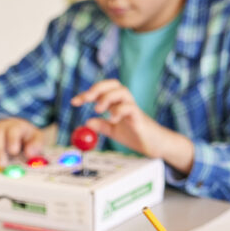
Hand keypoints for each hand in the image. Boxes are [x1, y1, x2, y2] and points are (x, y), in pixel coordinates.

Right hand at [0, 118, 47, 165]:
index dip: (12, 140)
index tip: (13, 152)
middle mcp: (3, 126)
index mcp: (17, 126)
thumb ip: (36, 146)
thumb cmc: (27, 138)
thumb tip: (30, 153)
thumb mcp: (37, 140)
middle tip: (1, 164)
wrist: (19, 133)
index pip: (13, 130)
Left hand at [72, 79, 193, 173]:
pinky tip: (112, 119)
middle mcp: (126, 103)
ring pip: (122, 91)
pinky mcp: (140, 118)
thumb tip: (87, 122)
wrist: (155, 146)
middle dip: (97, 88)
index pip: (102, 91)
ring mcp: (133, 109)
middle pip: (113, 84)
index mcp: (118, 104)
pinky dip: (119, 110)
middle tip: (85, 99)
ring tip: (98, 109)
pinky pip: (130, 107)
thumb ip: (102, 126)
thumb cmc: (137, 135)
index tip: (74, 102)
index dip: (87, 94)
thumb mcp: (114, 131)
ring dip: (107, 97)